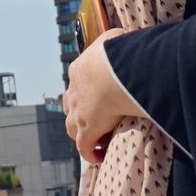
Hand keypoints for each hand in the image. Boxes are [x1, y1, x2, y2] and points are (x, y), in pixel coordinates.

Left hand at [64, 29, 144, 163]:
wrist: (112, 72)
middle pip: (70, 105)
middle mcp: (74, 92)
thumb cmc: (117, 53)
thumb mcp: (115, 39)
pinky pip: (84, 147)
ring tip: (96, 139)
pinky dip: (90, 152)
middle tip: (95, 118)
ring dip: (81, 133)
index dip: (87, 92)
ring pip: (72, 126)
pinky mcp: (87, 130)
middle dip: (79, 112)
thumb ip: (117, 39)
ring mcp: (78, 112)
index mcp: (80, 70)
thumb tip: (124, 38)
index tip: (101, 99)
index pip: (79, 83)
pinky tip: (99, 157)